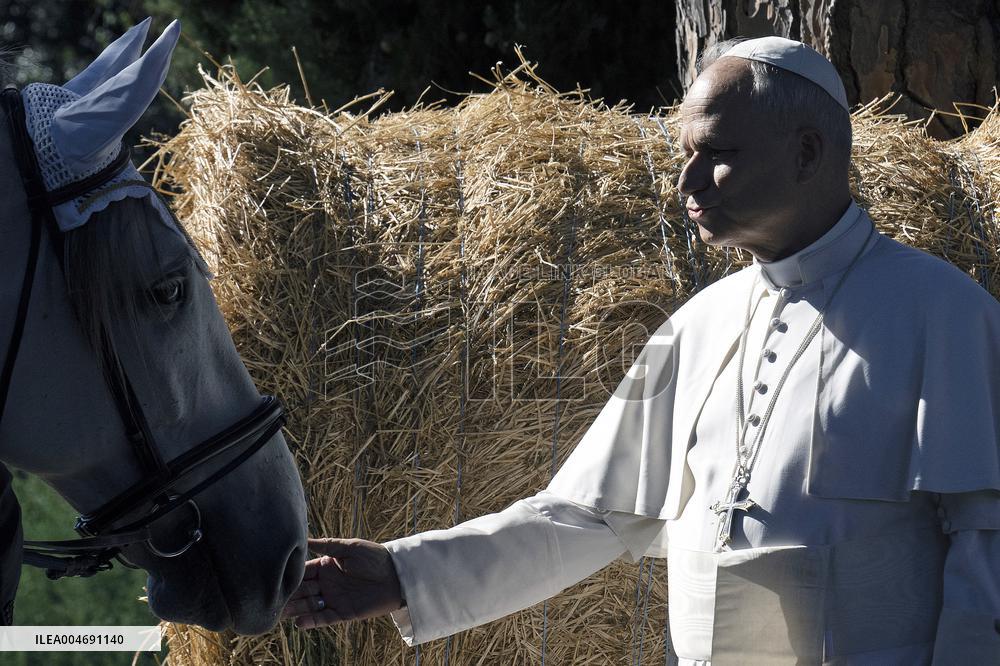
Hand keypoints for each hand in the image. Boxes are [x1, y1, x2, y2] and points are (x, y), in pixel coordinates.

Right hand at [282, 537, 403, 628]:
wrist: (397, 575)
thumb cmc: (375, 557)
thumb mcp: (349, 547)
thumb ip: (327, 545)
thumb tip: (304, 539)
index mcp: (326, 566)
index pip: (303, 571)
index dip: (289, 574)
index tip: (272, 577)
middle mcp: (327, 583)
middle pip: (302, 590)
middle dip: (287, 594)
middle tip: (269, 598)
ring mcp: (333, 599)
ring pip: (309, 605)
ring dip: (295, 609)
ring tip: (279, 612)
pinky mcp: (343, 613)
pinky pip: (324, 618)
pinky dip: (312, 621)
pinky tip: (299, 622)